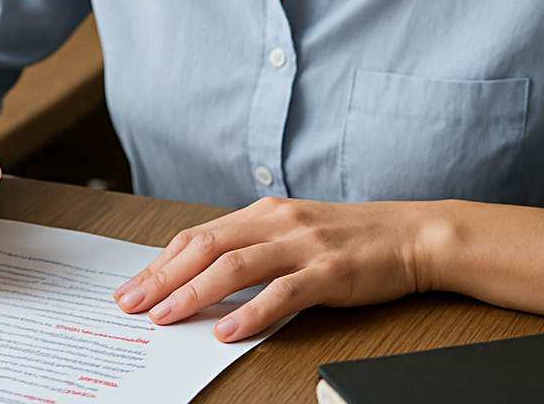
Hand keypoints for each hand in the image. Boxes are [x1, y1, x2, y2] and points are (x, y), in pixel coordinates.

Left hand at [113, 196, 424, 341]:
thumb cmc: (351, 238)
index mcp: (264, 211)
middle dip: (164, 277)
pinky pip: (283, 292)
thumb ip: (254, 248)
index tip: (134, 287)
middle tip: (132, 304)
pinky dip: (251, 312)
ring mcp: (303, 244)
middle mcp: (278, 221)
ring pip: (236, 266)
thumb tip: (205, 278)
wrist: (411, 234)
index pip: (200, 235)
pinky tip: (227, 331)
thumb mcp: (294, 232)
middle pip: (207, 246)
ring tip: (165, 317)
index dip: (162, 262)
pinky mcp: (329, 270)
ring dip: (195, 292)